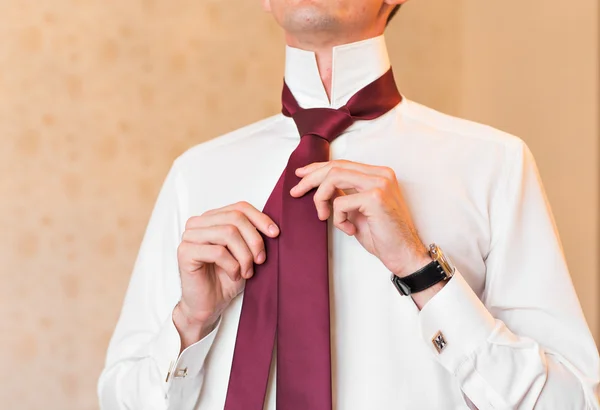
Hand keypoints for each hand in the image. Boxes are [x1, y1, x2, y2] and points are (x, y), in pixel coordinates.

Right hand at [173, 201, 278, 349]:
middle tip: (260, 260)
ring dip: (244, 255)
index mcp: (212, 218)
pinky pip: (218, 252)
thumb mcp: (245, 252)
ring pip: (228, 233)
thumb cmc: (226, 278)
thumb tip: (273, 227)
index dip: (260, 218)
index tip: (275, 234)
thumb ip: (252, 235)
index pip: (240, 207)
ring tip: (247, 271)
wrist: (210, 305)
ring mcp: (189, 236)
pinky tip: (234, 275)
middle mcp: (198, 223)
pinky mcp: (185, 252)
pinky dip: (232, 265)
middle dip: (254, 240)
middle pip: (235, 218)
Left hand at [290, 160, 431, 277]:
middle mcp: (381, 174)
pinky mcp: (375, 197)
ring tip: (323, 216)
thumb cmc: (382, 235)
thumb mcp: (357, 210)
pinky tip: (349, 230)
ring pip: (334, 178)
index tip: (301, 176)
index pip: (342, 164)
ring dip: (321, 198)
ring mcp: (379, 183)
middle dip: (310, 179)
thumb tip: (319, 185)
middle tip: (296, 192)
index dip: (318, 168)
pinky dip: (337, 218)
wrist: (404, 254)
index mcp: (378, 174)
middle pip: (335, 167)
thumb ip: (343, 194)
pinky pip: (340, 202)